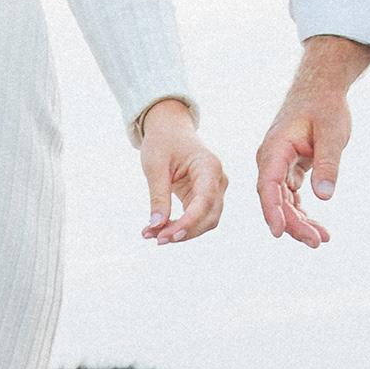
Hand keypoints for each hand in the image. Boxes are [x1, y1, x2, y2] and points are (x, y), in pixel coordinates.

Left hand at [138, 100, 225, 243]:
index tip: (169, 235)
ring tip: (152, 235)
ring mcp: (214, 189)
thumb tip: (157, 226)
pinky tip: (159, 230)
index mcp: (209, 167)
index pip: (205, 201)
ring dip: (181, 232)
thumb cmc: (163, 142)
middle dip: (184, 231)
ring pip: (205, 222)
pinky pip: (196, 218)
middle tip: (156, 239)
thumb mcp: (155, 166)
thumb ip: (158, 196)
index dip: (189, 222)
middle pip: (209, 217)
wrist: (169, 129)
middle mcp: (218, 180)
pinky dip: (179, 226)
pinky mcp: (205, 197)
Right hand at [255, 35, 369, 246]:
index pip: (268, 185)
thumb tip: (324, 197)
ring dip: (300, 222)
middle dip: (293, 223)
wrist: (320, 90)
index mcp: (275, 149)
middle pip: (276, 199)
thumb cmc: (325, 107)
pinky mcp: (288, 170)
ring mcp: (278, 167)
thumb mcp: (332, 133)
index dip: (273, 211)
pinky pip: (292, 197)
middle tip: (317, 242)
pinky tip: (318, 228)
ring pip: (284, 202)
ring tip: (322, 239)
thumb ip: (328, 164)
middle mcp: (271, 160)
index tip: (279, 232)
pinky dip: (303, 212)